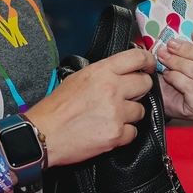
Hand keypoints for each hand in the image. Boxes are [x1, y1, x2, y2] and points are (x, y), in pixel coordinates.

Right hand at [28, 47, 153, 163]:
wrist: (44, 134)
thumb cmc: (56, 108)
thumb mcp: (78, 78)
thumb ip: (103, 73)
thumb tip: (121, 71)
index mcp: (102, 72)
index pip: (137, 58)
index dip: (147, 62)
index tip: (148, 67)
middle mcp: (113, 89)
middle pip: (145, 84)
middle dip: (139, 90)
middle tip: (127, 96)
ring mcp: (116, 113)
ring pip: (141, 110)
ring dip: (130, 114)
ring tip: (111, 116)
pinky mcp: (116, 134)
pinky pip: (133, 132)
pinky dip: (124, 133)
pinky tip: (109, 130)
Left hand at [158, 28, 192, 121]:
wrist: (165, 97)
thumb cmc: (181, 71)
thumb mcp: (192, 53)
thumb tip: (185, 26)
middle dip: (190, 49)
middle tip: (172, 44)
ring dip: (179, 62)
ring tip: (164, 57)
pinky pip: (191, 88)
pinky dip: (176, 78)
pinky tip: (168, 74)